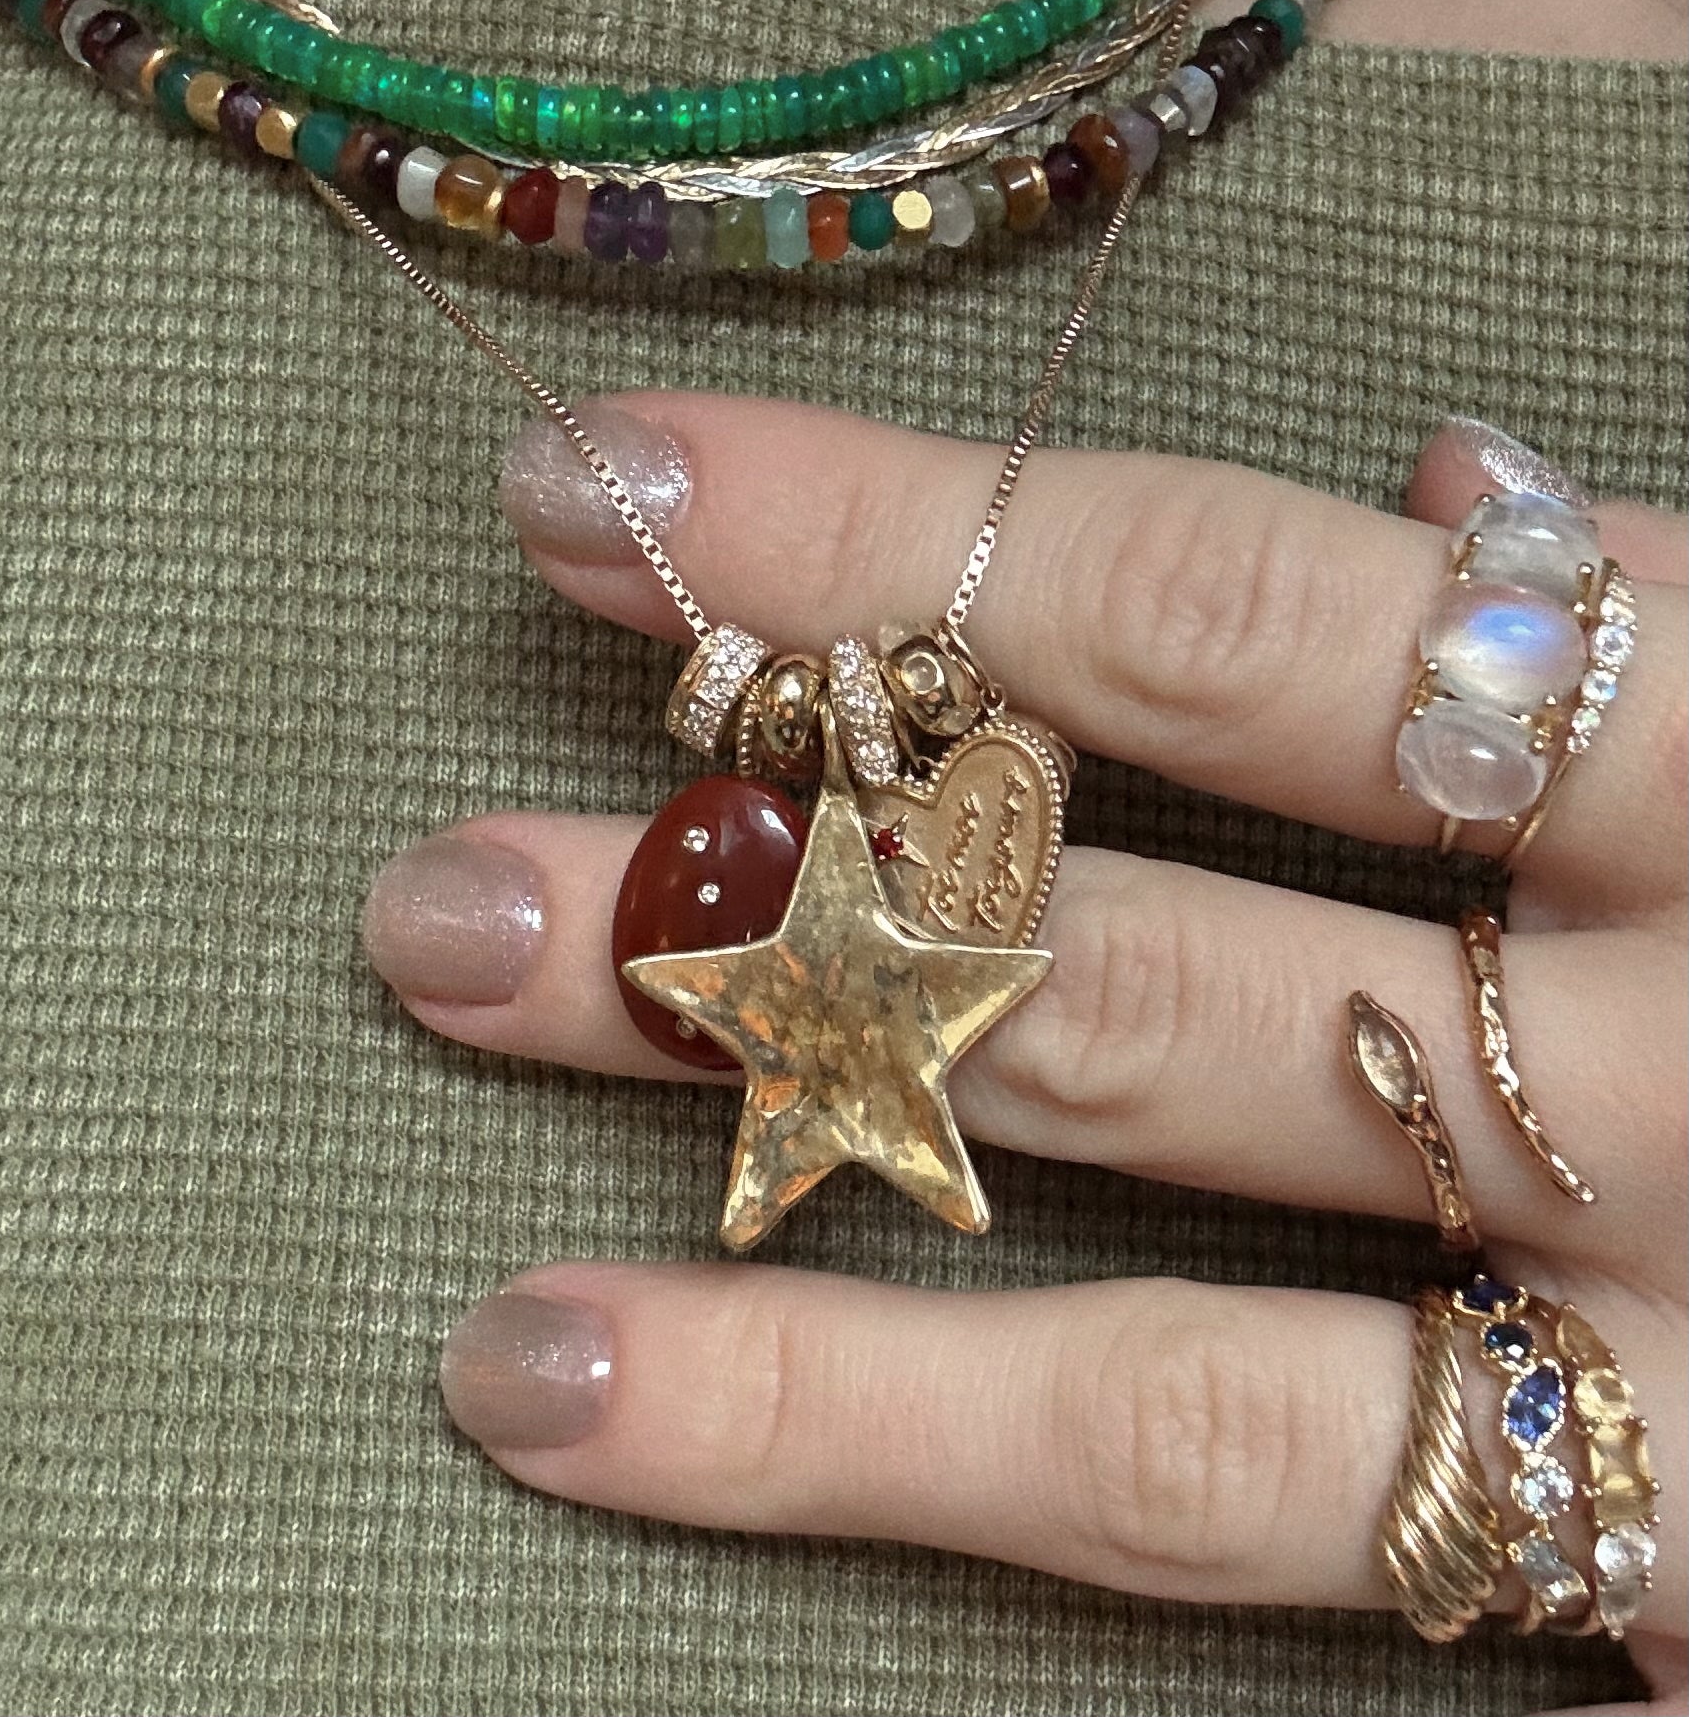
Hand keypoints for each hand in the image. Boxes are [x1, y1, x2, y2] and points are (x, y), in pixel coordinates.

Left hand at [364, 400, 1686, 1704]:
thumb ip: (1645, 568)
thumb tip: (1445, 474)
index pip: (1216, 606)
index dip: (883, 550)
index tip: (599, 498)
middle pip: (1107, 965)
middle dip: (754, 929)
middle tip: (439, 909)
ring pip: (1159, 1337)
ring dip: (788, 1287)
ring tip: (497, 1328)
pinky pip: (1254, 1533)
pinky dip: (942, 1489)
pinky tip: (668, 1440)